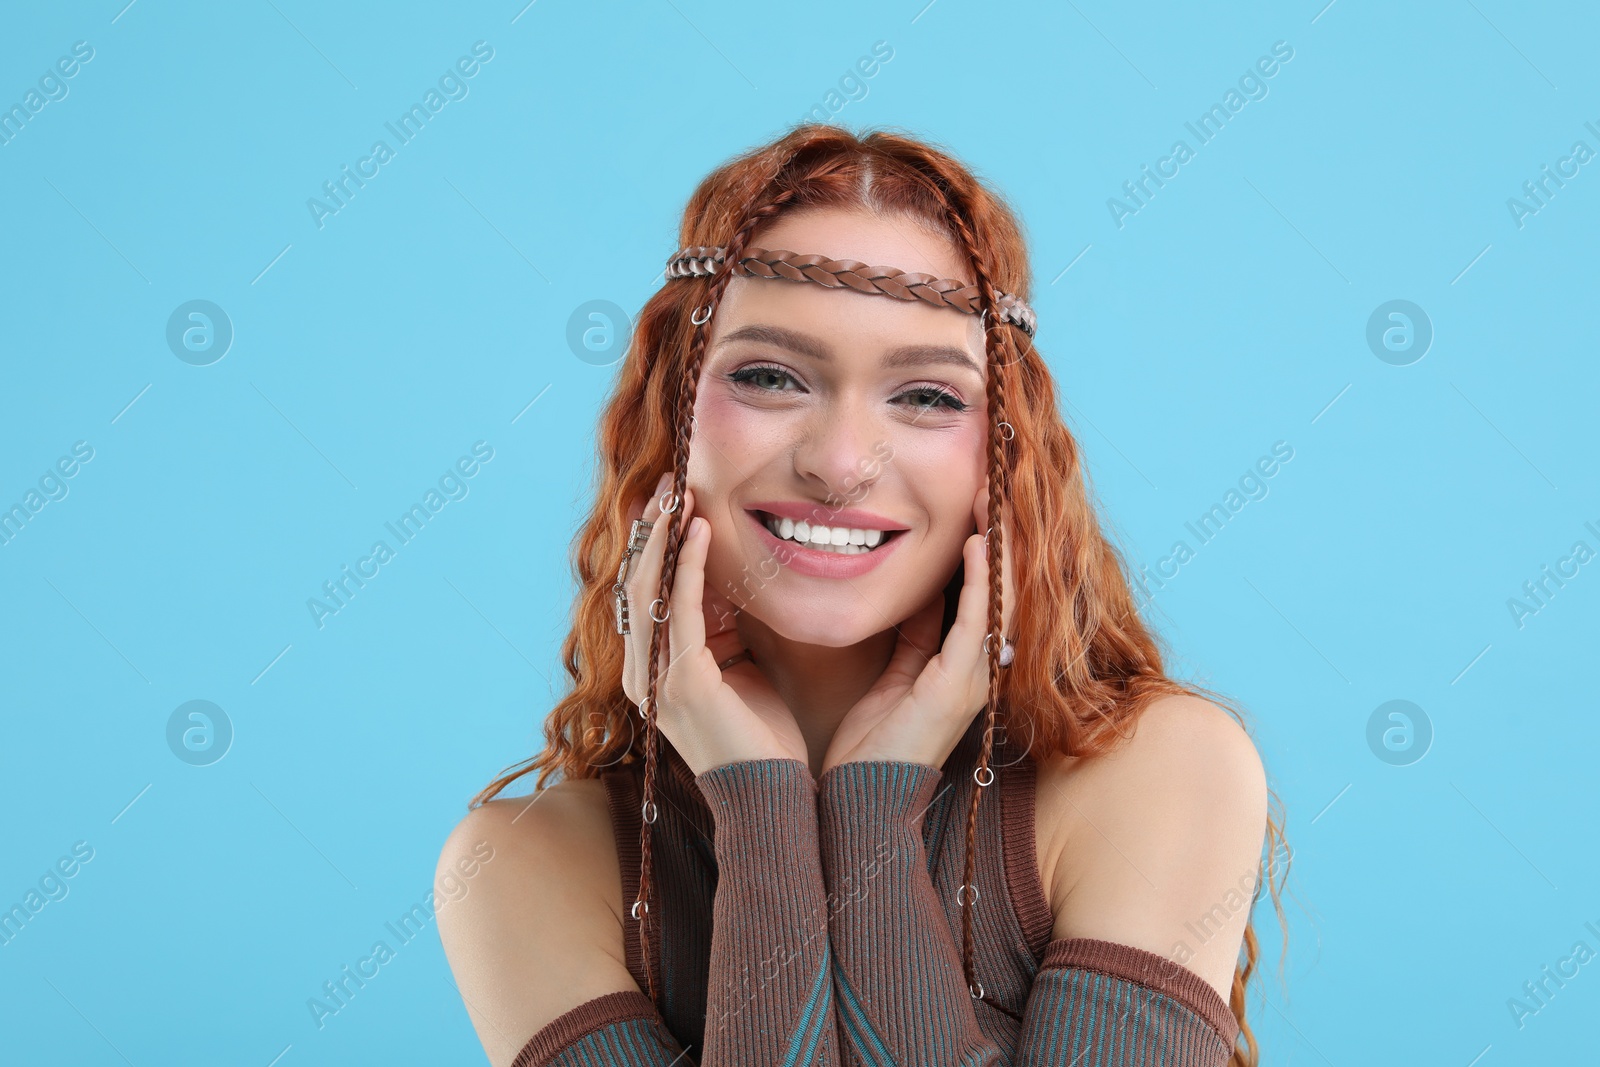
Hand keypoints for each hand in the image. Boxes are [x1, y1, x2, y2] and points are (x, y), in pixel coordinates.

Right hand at [619, 472, 807, 775]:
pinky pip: (678, 609)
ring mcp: (656, 678)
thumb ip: (727, 631)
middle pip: (635, 582)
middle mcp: (642, 673)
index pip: (645, 593)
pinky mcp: (681, 681)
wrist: (773, 800)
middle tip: (669, 481)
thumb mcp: (743, 671)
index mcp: (654, 671)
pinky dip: (686, 565)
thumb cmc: (765, 742)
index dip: (656, 543)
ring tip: (678, 492)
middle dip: (651, 528)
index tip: (674, 498)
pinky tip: (699, 530)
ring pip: (646, 588)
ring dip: (662, 535)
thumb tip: (730, 584)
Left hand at [820, 481, 1016, 774]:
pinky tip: (980, 543)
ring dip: (1001, 545)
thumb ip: (915, 634)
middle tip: (997, 483)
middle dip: (1004, 534)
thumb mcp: (898, 673)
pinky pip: (978, 621)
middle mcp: (981, 668)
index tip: (982, 496)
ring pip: (1003, 597)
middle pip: (1006, 588)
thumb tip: (925, 589)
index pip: (988, 591)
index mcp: (966, 663)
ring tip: (996, 497)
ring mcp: (976, 677)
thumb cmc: (873, 743)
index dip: (990, 544)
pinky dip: (982, 580)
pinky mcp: (959, 685)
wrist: (863, 799)